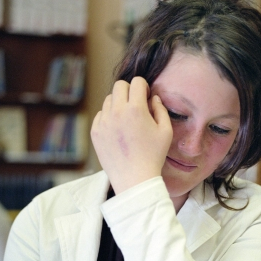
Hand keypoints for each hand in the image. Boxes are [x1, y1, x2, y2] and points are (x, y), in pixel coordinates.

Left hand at [91, 77, 172, 193]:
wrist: (134, 179)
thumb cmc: (154, 156)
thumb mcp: (166, 131)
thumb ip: (161, 109)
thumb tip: (153, 98)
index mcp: (136, 109)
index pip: (136, 82)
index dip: (143, 87)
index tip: (146, 98)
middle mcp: (117, 112)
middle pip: (119, 86)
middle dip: (129, 91)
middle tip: (136, 105)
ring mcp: (103, 122)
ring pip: (109, 100)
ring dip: (118, 104)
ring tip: (127, 120)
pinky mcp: (95, 132)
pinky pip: (101, 115)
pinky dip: (109, 117)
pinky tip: (118, 131)